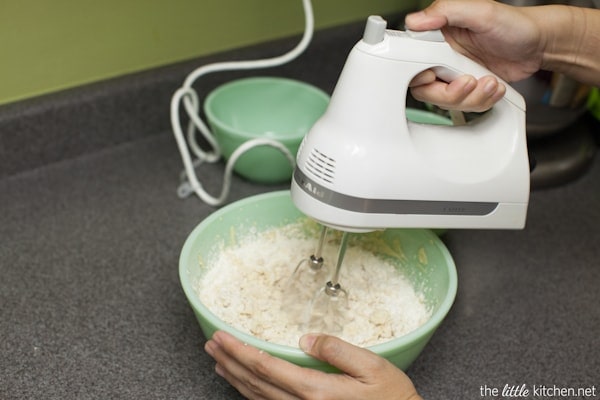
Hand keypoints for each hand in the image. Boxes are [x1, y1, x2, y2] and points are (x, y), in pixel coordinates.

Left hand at [205, 330, 422, 399]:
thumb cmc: (392, 398)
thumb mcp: (373, 367)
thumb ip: (338, 350)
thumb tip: (306, 339)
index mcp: (318, 392)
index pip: (267, 367)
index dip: (240, 351)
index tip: (222, 336)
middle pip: (255, 384)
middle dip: (230, 362)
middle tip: (211, 344)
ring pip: (258, 399)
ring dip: (235, 378)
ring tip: (219, 361)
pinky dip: (251, 395)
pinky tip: (244, 385)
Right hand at [406, 0, 543, 111]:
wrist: (540, 44)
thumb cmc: (515, 23)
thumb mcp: (481, 11)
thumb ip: (445, 11)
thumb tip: (416, 20)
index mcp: (438, 37)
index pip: (413, 61)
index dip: (421, 74)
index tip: (434, 76)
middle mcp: (443, 57)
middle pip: (426, 89)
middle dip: (450, 93)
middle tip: (469, 81)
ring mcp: (455, 75)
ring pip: (446, 102)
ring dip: (471, 97)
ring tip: (489, 82)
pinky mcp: (468, 88)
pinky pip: (465, 106)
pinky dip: (482, 101)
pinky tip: (493, 87)